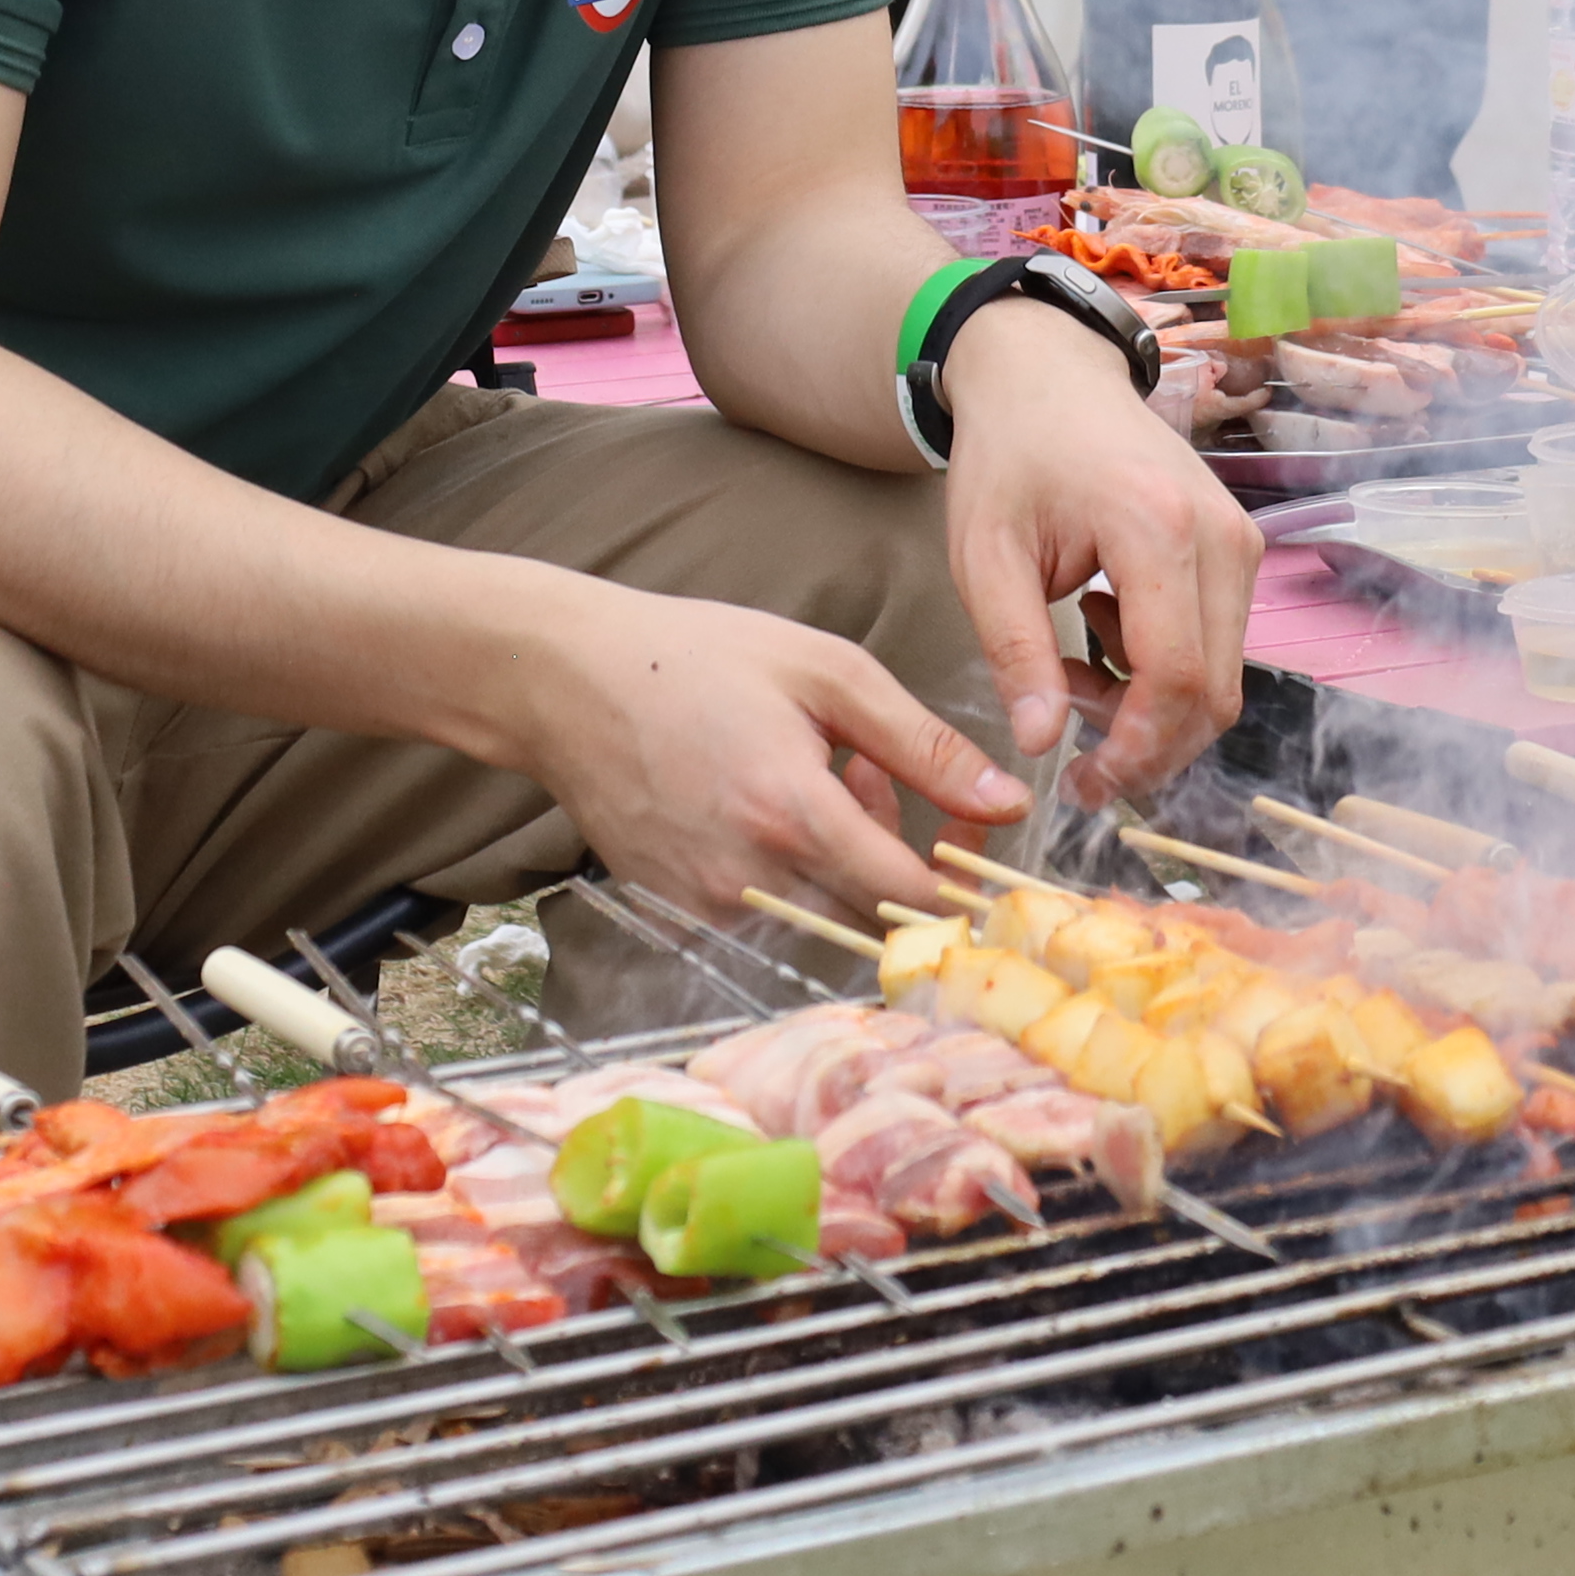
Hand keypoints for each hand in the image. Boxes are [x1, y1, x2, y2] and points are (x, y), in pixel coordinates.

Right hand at [496, 586, 1024, 940]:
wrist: (567, 681)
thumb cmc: (696, 658)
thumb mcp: (827, 673)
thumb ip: (923, 744)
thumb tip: (1007, 800)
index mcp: (793, 815)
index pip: (910, 897)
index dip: (955, 878)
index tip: (967, 833)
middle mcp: (749, 878)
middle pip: (870, 917)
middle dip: (898, 861)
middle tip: (879, 780)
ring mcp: (707, 903)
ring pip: (821, 917)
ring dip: (844, 865)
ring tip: (821, 780)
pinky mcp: (678, 910)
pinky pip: (769, 914)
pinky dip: (791, 873)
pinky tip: (770, 804)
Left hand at [941, 297, 1261, 802]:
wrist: (1047, 374)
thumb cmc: (1009, 456)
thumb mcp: (984, 557)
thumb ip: (1016, 652)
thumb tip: (1042, 745)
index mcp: (1156, 528)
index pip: (1174, 678)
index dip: (1135, 750)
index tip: (1081, 784)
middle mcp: (1220, 534)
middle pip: (1213, 692)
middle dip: (1145, 743)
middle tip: (1070, 747)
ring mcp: (1240, 539)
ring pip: (1222, 676)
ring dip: (1150, 706)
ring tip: (1070, 667)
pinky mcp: (1239, 546)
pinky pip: (1220, 643)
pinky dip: (1164, 668)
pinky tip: (1101, 631)